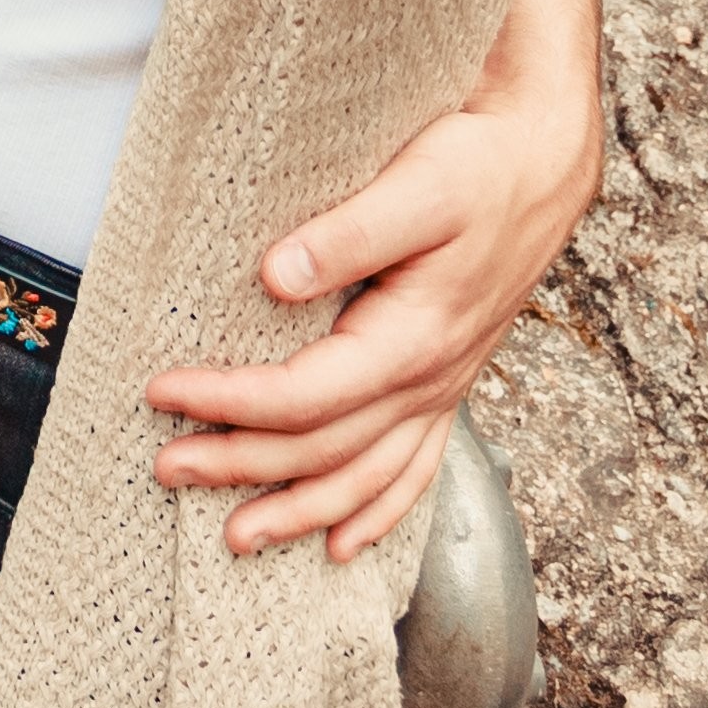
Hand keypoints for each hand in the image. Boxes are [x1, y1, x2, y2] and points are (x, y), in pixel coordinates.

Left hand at [145, 89, 600, 561]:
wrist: (543, 162)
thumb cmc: (479, 166)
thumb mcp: (417, 186)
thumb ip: (348, 234)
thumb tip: (275, 275)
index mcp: (413, 338)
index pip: (304, 396)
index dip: (229, 402)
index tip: (163, 391)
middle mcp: (429, 379)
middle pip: (323, 449)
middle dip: (241, 465)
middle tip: (168, 469)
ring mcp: (443, 389)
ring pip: (366, 478)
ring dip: (299, 510)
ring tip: (237, 537)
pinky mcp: (449, 383)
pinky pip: (413, 472)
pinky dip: (375, 514)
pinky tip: (344, 545)